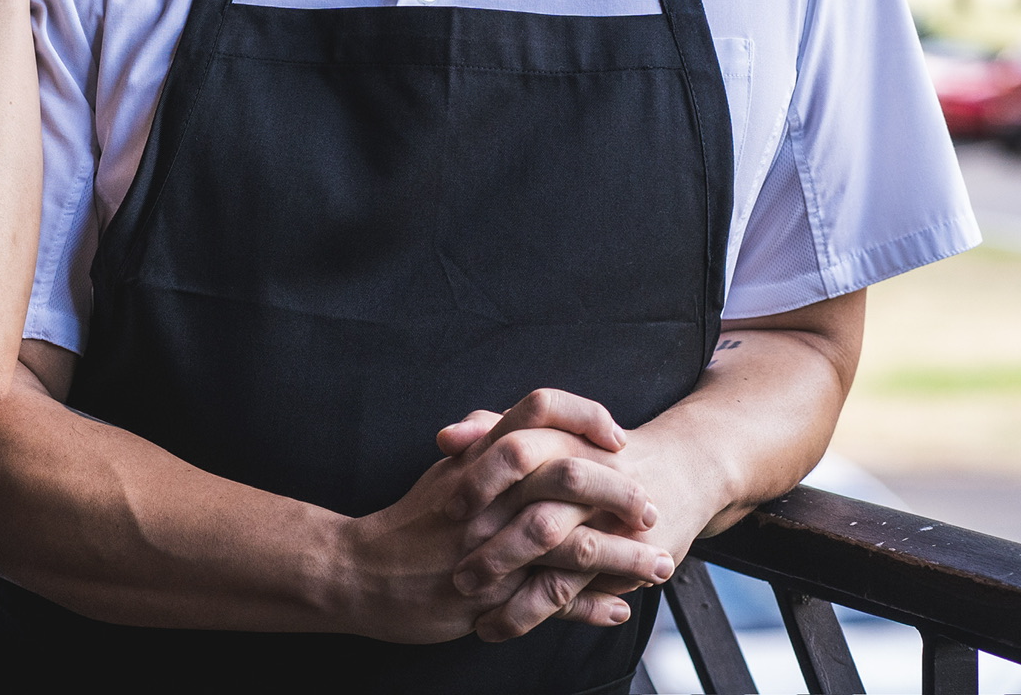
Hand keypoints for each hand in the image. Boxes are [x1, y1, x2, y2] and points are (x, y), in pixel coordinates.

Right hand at [332, 404, 671, 643]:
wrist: (361, 571)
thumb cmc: (412, 521)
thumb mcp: (447, 470)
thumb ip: (485, 441)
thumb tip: (526, 420)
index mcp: (479, 457)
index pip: (538, 411)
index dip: (585, 417)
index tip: (618, 437)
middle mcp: (488, 496)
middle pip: (568, 476)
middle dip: (620, 493)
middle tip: (651, 507)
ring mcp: (491, 547)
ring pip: (571, 547)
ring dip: (623, 557)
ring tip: (660, 565)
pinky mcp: (490, 596)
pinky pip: (552, 602)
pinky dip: (590, 607)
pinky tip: (618, 608)